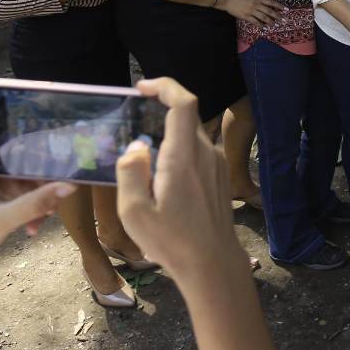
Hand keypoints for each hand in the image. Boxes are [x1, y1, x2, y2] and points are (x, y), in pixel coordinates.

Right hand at [116, 78, 248, 281]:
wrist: (213, 263)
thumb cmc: (172, 241)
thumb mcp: (135, 212)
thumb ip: (130, 173)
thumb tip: (136, 147)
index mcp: (184, 157)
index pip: (184, 104)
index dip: (166, 86)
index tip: (142, 87)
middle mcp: (205, 154)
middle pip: (187, 116)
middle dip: (160, 110)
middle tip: (134, 119)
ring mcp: (216, 164)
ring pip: (191, 134)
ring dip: (169, 133)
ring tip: (143, 153)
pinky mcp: (219, 176)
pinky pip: (197, 151)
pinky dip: (179, 149)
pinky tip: (162, 174)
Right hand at [219, 0, 284, 25]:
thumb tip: (264, 4)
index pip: (271, 2)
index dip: (279, 6)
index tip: (286, 9)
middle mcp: (256, 4)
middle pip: (269, 11)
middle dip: (277, 16)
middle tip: (284, 20)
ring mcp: (251, 11)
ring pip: (263, 17)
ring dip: (270, 22)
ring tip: (275, 25)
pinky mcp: (246, 16)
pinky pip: (255, 22)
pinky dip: (260, 25)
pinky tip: (264, 28)